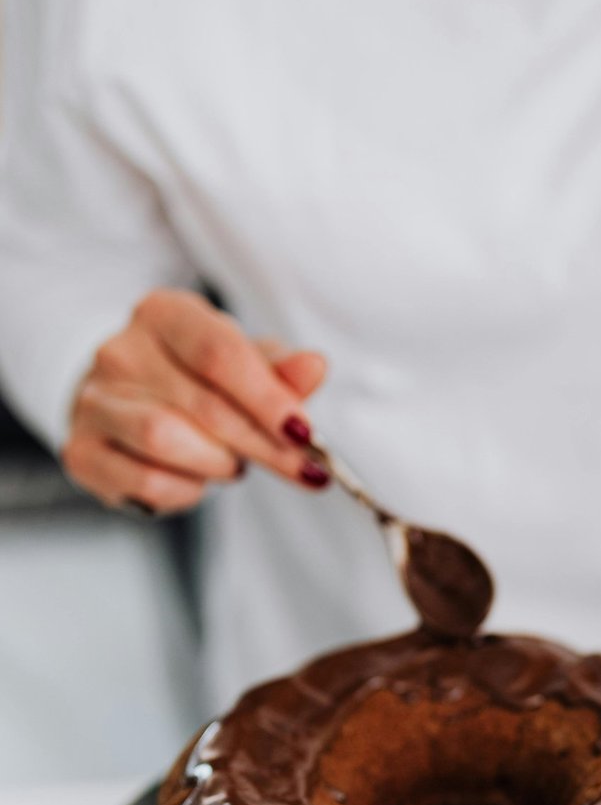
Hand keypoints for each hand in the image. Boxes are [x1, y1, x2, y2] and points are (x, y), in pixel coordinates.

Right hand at [62, 288, 329, 512]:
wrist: (124, 405)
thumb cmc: (193, 382)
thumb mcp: (242, 366)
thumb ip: (279, 371)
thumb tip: (315, 366)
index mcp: (163, 314)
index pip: (220, 353)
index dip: (269, 399)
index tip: (307, 434)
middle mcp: (119, 350)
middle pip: (204, 405)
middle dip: (264, 446)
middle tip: (303, 470)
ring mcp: (93, 401)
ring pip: (167, 441)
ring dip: (218, 464)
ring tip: (230, 462)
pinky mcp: (82, 451)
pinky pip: (147, 482)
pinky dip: (185, 491)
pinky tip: (194, 480)